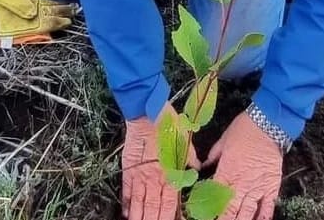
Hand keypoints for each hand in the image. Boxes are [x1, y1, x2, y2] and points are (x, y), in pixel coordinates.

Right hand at [122, 103, 200, 219]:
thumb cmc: (169, 124)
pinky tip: (127, 214)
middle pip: (153, 209)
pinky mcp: (128, 170)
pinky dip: (127, 204)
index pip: (169, 204)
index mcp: (170, 173)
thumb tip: (197, 168)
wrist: (147, 113)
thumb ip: (190, 157)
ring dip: (139, 217)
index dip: (169, 218)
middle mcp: (154, 179)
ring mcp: (140, 176)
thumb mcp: (185, 139)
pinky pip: (127, 191)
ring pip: (139, 204)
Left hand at [203, 111, 282, 219]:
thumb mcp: (224, 139)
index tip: (204, 215)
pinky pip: (267, 207)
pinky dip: (262, 218)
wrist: (268, 122)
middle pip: (229, 210)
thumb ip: (214, 155)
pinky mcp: (271, 186)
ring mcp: (257, 187)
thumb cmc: (244, 128)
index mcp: (226, 172)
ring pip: (246, 213)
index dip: (208, 209)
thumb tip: (203, 165)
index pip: (214, 197)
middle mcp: (240, 184)